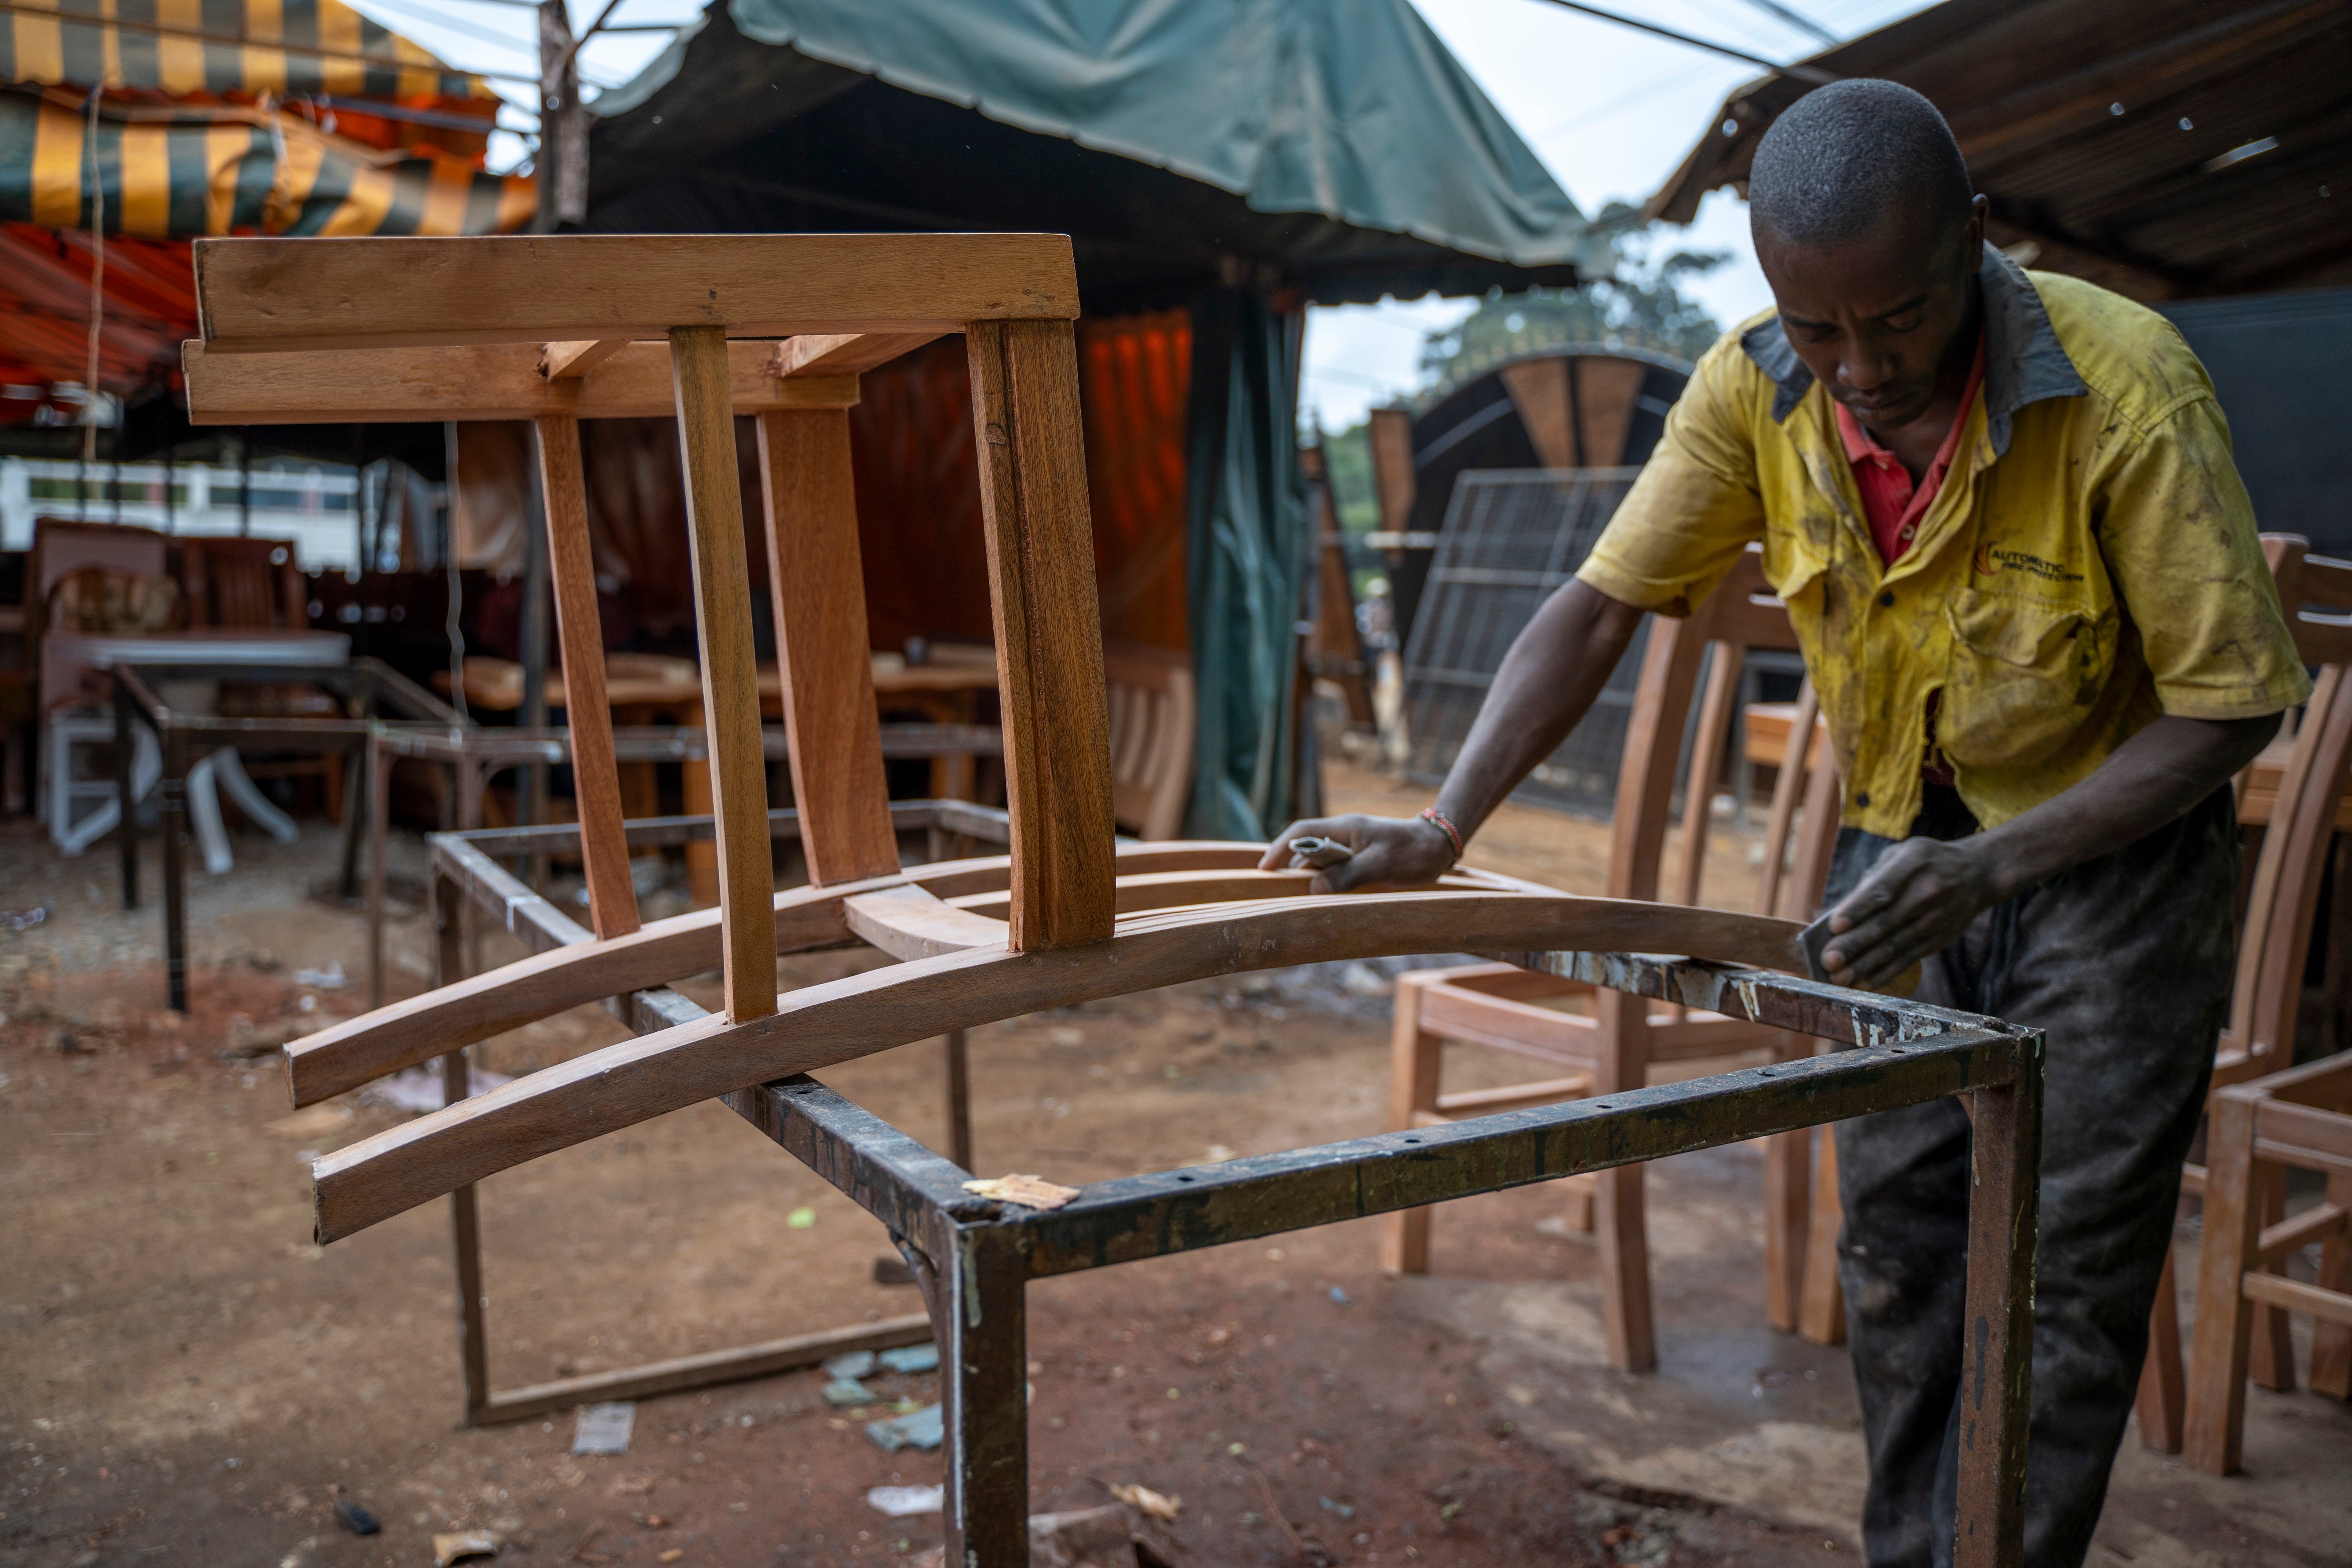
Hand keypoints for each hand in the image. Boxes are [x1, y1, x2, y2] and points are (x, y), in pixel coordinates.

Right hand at [1256, 813, 1457, 893]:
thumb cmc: (1412, 851)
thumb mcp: (1381, 864)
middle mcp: (1344, 835)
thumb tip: (1313, 888)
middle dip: (1291, 868)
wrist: (1439, 845)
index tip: (1263, 869)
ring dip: (1310, 878)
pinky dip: (1327, 882)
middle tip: (1280, 893)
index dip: (1279, 849)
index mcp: (1345, 828)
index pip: (1301, 832)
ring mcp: (1352, 846)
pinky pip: (1335, 869)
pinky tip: (1327, 898)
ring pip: (1320, 861)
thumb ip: (1347, 875)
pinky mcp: (1360, 858)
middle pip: (1307, 848)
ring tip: (1301, 900)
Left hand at [1820, 835, 2004, 989]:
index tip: (1834, 926)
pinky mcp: (1938, 939)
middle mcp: (1927, 892)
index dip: (1858, 909)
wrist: (1978, 873)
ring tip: (1839, 978)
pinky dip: (1885, 973)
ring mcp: (1935, 919)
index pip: (1882, 889)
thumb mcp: (1901, 855)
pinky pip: (1908, 959)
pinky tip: (1864, 983)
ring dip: (1865, 965)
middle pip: (1886, 923)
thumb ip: (1873, 880)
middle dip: (1854, 945)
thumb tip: (1841, 914)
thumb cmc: (1925, 863)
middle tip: (1828, 961)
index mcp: (1913, 863)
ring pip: (1895, 946)